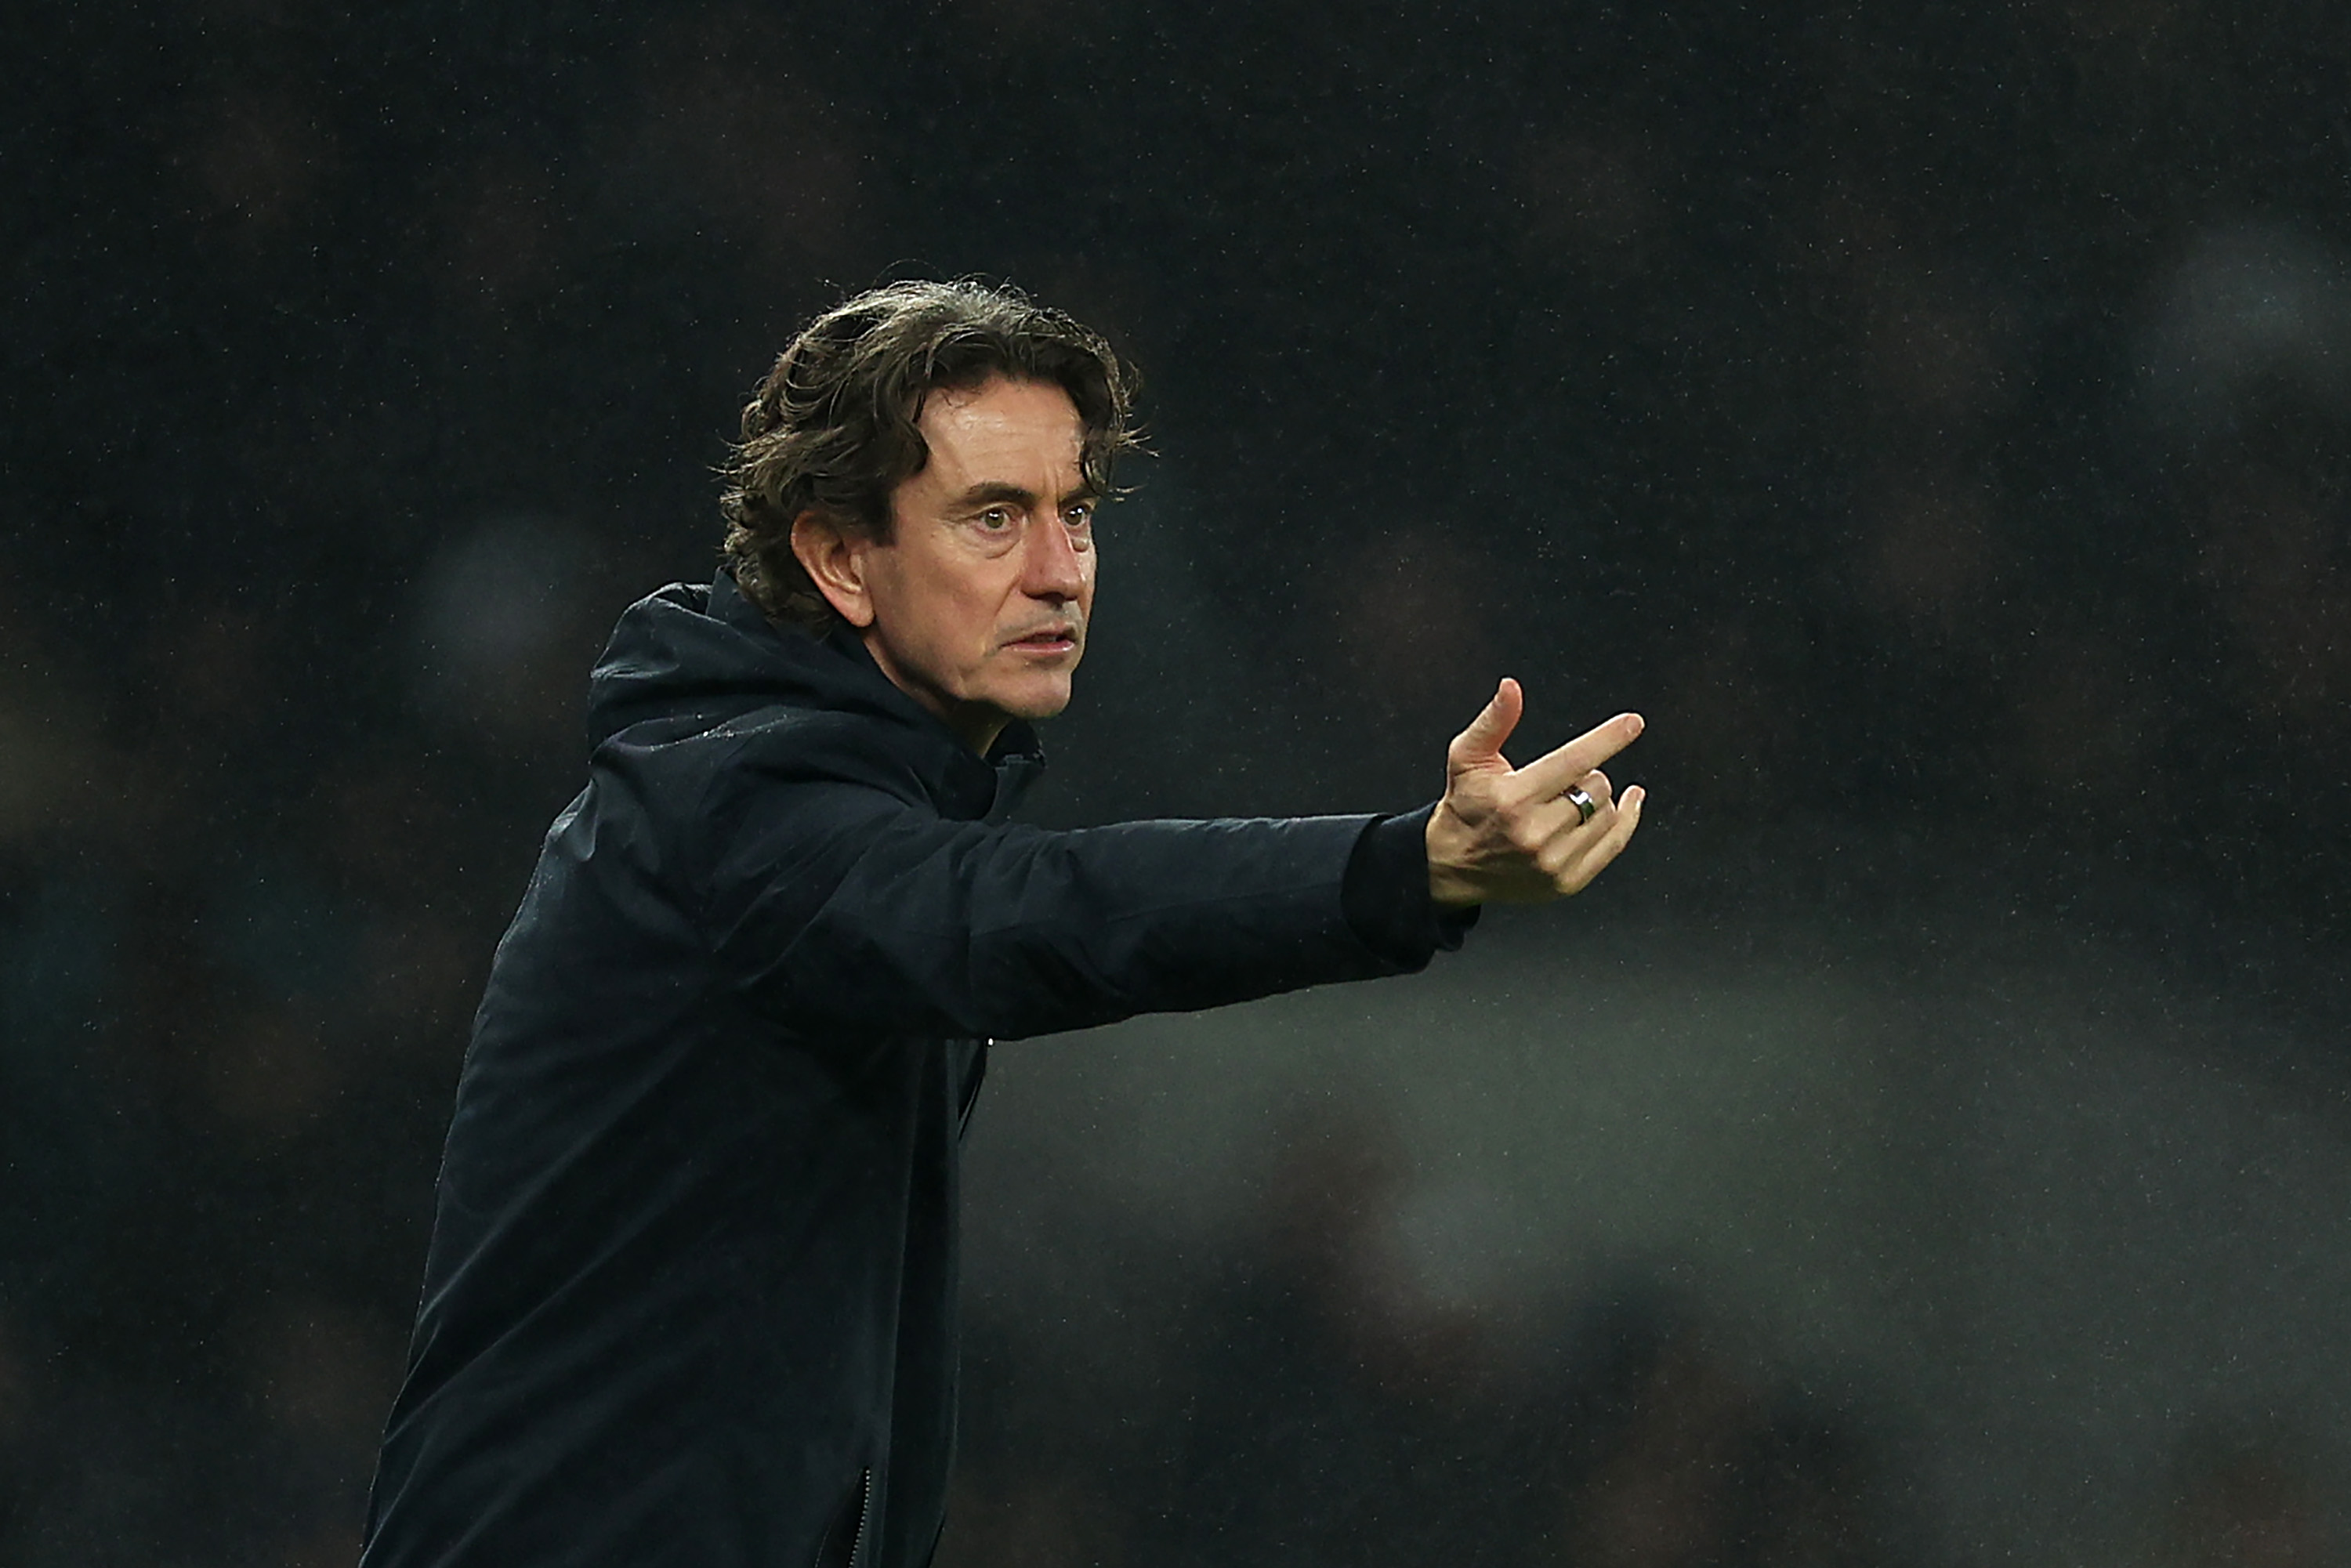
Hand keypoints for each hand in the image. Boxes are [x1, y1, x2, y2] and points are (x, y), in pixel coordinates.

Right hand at [1425, 679, 1645, 907]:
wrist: (1452, 866)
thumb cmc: (1465, 805)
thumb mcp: (1467, 757)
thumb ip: (1493, 721)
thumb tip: (1511, 687)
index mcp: (1513, 799)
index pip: (1573, 762)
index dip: (1607, 739)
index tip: (1632, 724)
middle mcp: (1535, 834)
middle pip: (1596, 787)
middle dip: (1587, 775)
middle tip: (1562, 780)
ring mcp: (1553, 863)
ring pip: (1607, 814)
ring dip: (1598, 800)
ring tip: (1571, 800)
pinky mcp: (1567, 882)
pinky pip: (1615, 844)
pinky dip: (1625, 821)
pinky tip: (1627, 805)